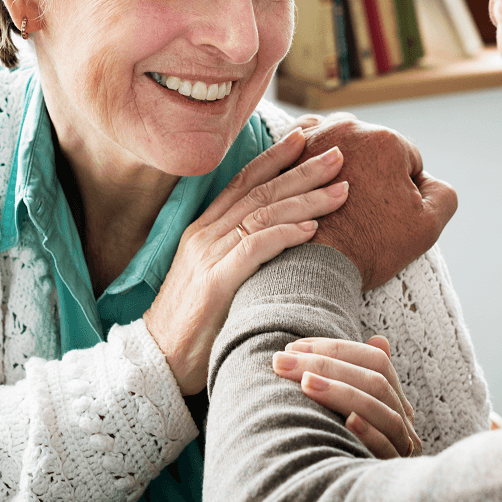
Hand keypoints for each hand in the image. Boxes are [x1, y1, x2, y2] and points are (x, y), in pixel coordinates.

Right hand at [144, 128, 348, 395]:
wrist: (159, 362)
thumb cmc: (198, 322)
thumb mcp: (219, 275)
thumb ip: (243, 250)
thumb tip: (285, 234)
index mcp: (205, 228)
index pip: (244, 181)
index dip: (275, 158)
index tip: (305, 139)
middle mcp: (205, 234)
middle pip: (260, 190)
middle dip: (302, 169)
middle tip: (337, 154)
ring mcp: (208, 255)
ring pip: (262, 213)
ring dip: (306, 198)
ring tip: (341, 190)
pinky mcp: (215, 281)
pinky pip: (255, 248)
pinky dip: (285, 233)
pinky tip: (312, 227)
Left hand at [273, 335, 420, 458]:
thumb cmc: (342, 446)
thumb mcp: (350, 410)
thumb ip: (358, 377)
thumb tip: (380, 339)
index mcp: (395, 400)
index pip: (376, 361)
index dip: (337, 349)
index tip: (295, 346)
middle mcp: (404, 421)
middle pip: (374, 381)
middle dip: (326, 365)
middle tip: (282, 361)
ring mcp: (401, 447)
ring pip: (382, 409)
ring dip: (341, 392)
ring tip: (303, 383)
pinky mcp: (389, 473)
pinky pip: (386, 450)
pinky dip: (368, 432)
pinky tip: (346, 422)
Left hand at [295, 117, 457, 289]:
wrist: (314, 266)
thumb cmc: (371, 248)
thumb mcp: (427, 225)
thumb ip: (442, 193)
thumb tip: (427, 180)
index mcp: (386, 142)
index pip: (409, 158)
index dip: (407, 186)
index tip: (393, 209)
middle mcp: (349, 130)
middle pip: (374, 145)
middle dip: (375, 168)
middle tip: (368, 203)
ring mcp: (313, 139)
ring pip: (340, 140)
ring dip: (343, 159)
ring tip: (340, 193)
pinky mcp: (286, 154)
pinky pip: (303, 144)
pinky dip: (311, 155)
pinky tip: (314, 179)